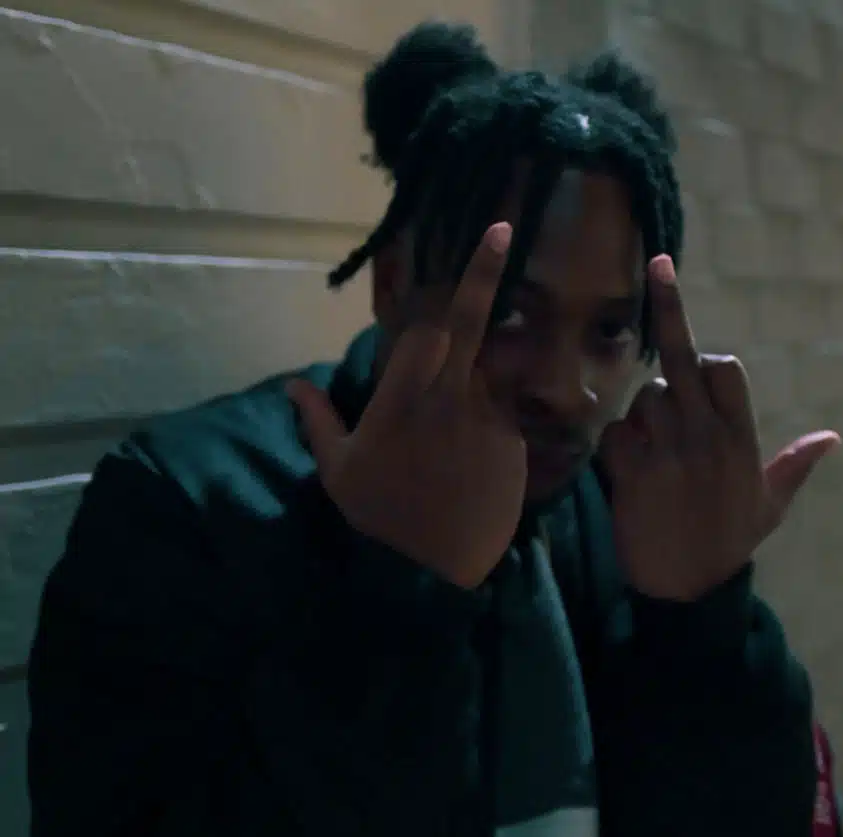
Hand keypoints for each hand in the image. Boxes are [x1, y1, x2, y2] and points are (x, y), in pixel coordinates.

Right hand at [288, 223, 525, 590]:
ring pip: (488, 372)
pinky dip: (493, 420)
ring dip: (478, 376)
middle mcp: (449, 395)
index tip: (464, 251)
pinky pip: (504, 414)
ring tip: (462, 419)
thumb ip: (318, 421)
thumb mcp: (340, 472)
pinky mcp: (514, 440)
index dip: (441, 292)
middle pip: (467, 324)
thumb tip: (292, 383)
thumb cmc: (382, 517)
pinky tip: (476, 456)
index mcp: (401, 397)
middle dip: (483, 274)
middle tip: (500, 229)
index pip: (423, 327)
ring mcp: (488, 416)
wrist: (439, 567)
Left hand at [599, 255, 839, 602]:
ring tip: (653, 450)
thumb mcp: (770, 505)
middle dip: (668, 313)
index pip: (723, 367)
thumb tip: (834, 438)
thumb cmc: (730, 543)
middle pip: (680, 359)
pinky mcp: (631, 476)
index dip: (705, 350)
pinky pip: (614, 434)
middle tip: (658, 264)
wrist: (689, 591)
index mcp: (740, 439)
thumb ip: (796, 465)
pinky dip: (616, 445)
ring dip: (642, 412)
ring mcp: (666, 454)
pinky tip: (628, 469)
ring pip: (643, 398)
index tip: (694, 337)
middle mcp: (705, 437)